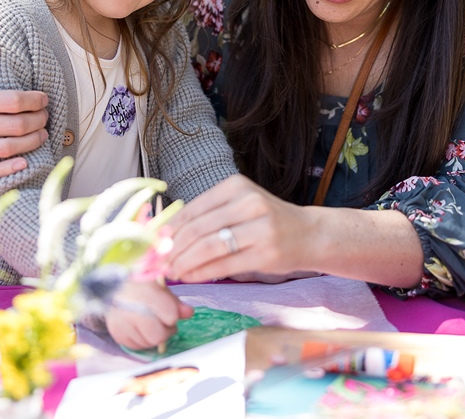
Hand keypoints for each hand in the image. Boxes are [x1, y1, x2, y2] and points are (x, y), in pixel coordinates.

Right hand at [0, 28, 48, 178]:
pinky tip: (24, 162)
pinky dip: (8, 170)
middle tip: (45, 116)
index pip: (9, 101)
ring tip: (42, 134)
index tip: (43, 98)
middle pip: (12, 126)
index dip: (33, 100)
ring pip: (4, 149)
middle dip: (36, 121)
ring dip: (30, 143)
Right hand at [105, 280, 193, 350]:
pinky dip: (142, 340)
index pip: (170, 316)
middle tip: (163, 323)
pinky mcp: (118, 335)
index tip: (170, 312)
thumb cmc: (141, 286)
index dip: (173, 316)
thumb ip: (175, 302)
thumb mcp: (160, 287)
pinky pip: (136, 347)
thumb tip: (188, 313)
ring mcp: (123, 325)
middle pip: (158, 336)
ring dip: (153, 337)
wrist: (114, 288)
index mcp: (146, 294)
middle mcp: (132, 312)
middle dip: (165, 331)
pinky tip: (140, 329)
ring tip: (150, 324)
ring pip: (148, 344)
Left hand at [166, 175, 314, 282]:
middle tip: (159, 263)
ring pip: (208, 247)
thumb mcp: (240, 207)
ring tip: (172, 272)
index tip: (154, 244)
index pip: (192, 209)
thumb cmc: (268, 221)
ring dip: (184, 263)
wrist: (310, 234)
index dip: (169, 230)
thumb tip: (165, 235)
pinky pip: (224, 265)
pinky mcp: (266, 253)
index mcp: (237, 187)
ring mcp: (260, 228)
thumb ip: (208, 216)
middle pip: (197, 229)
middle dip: (172, 250)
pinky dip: (201, 273)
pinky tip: (190, 277)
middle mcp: (249, 203)